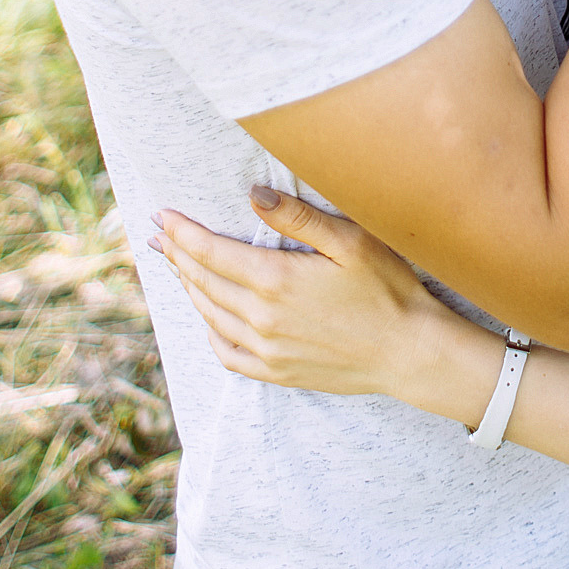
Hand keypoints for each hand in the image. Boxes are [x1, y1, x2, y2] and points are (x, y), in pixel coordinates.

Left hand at [152, 188, 458, 399]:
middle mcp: (262, 318)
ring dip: (190, 288)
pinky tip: (208, 319)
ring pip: (211, 315)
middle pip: (204, 282)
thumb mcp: (351, 241)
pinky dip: (210, 332)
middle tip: (158, 236)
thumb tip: (252, 195)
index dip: (183, 232)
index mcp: (276, 280)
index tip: (162, 215)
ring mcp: (267, 350)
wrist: (410, 352)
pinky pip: (227, 354)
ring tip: (178, 267)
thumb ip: (298, 218)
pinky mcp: (277, 373)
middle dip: (178, 255)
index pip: (212, 252)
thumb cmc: (388, 289)